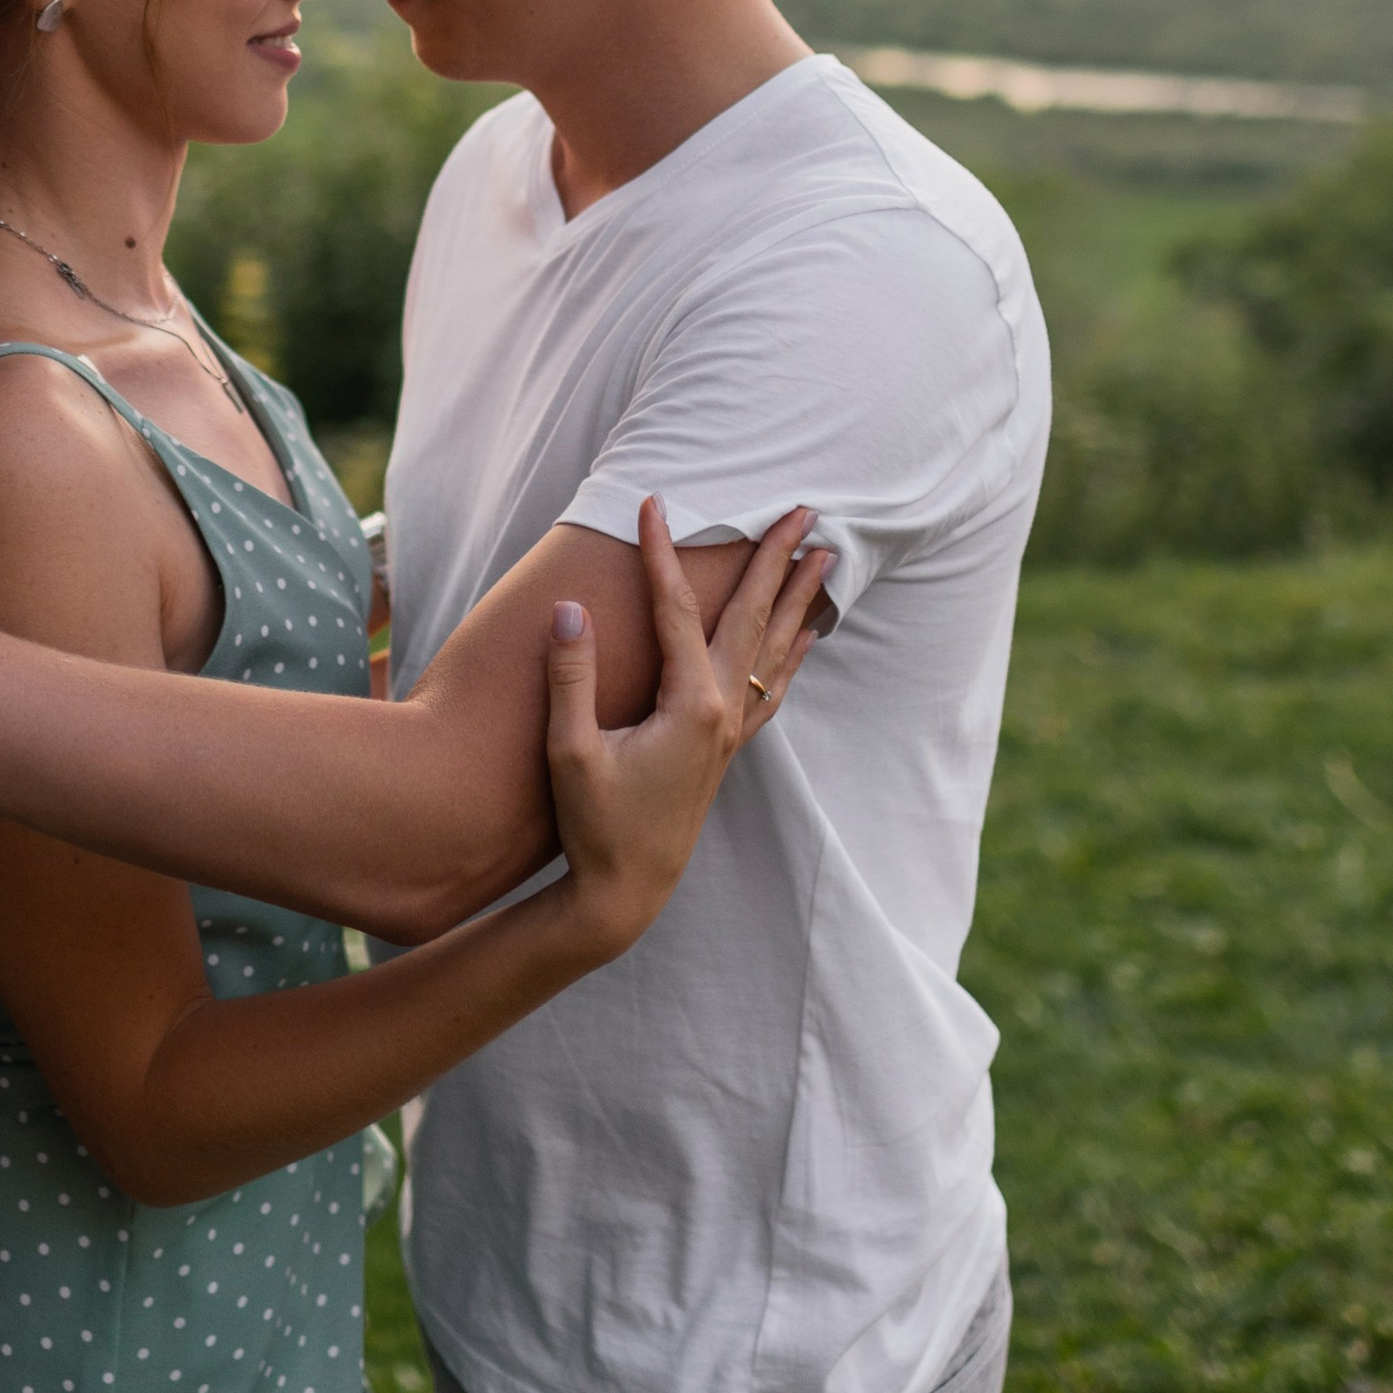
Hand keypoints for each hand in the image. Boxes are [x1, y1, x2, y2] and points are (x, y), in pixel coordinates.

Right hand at [542, 502, 831, 959]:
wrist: (626, 890)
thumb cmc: (594, 824)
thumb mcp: (570, 751)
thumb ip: (571, 677)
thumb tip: (568, 608)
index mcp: (689, 705)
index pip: (676, 609)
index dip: (662, 552)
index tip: (652, 502)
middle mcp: (722, 711)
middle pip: (754, 616)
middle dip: (776, 559)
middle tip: (802, 508)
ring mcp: (730, 731)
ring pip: (774, 647)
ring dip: (797, 597)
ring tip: (824, 555)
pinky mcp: (726, 748)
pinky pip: (773, 684)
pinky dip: (793, 651)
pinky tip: (808, 633)